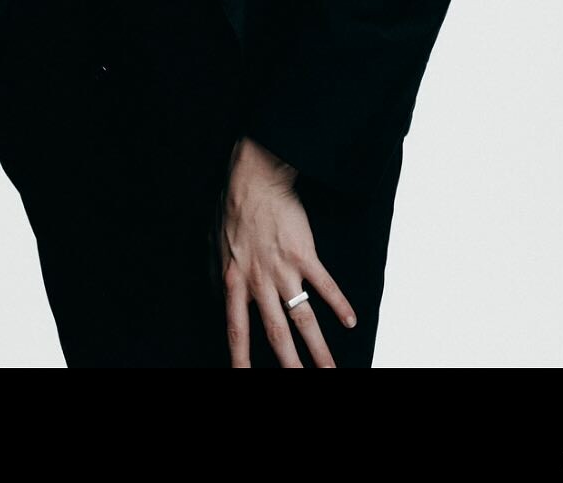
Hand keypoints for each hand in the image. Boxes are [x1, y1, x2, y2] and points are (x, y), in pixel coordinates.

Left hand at [217, 136, 356, 366]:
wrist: (255, 177)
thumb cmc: (233, 207)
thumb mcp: (212, 243)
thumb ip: (214, 273)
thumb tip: (213, 295)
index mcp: (234, 280)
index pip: (236, 329)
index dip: (240, 357)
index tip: (244, 377)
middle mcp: (258, 281)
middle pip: (275, 334)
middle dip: (288, 365)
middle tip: (299, 383)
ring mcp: (283, 269)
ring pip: (302, 318)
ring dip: (318, 348)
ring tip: (329, 370)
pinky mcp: (304, 253)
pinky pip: (324, 284)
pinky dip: (338, 304)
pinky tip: (350, 321)